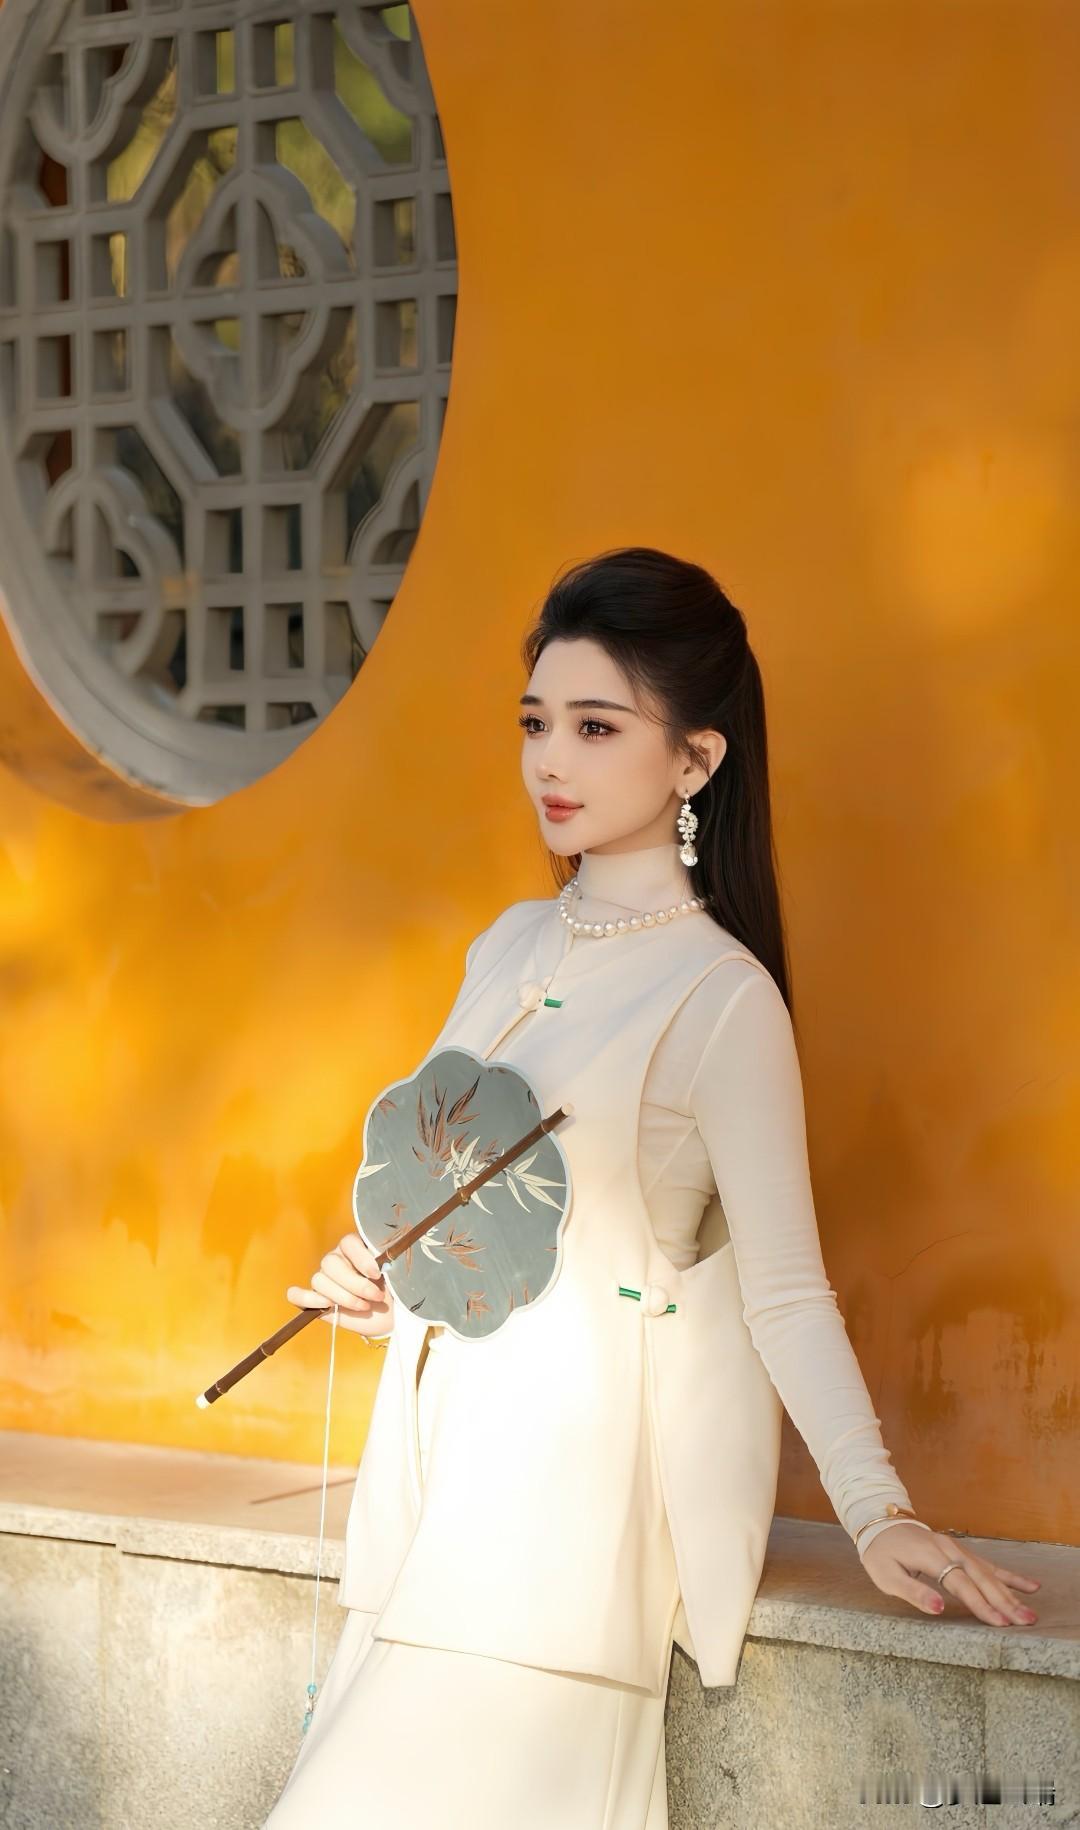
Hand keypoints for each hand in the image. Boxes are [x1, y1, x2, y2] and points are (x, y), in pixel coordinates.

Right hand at [287, 1232, 394, 1337]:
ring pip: (318, 1280)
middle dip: (355, 1284)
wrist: (392, 1315)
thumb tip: (384, 1259)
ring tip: (363, 1306)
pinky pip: (296, 1295)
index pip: (347, 1242)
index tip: (377, 1274)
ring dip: (342, 1297)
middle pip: (330, 1263)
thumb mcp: (396, 1274)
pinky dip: (306, 1299)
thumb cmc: (394, 1290)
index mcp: (355, 1248)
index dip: (361, 1258)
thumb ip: (388, 1261)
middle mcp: (337, 1260)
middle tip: (375, 1296)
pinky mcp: (315, 1300)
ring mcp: (324, 1279)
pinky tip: (325, 1305)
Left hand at [860, 1524, 1039, 1626]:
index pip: (960, 1584)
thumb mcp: (886, 1576)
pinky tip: (1030, 1585)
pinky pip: (988, 1565)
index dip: (980, 1604)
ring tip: (1030, 1612)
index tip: (999, 1622)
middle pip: (981, 1578)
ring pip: (989, 1573)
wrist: (881, 1525)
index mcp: (931, 1556)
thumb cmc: (882, 1555)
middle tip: (1026, 1621)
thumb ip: (913, 1592)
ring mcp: (958, 1549)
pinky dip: (1009, 1576)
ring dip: (1010, 1593)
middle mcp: (949, 1550)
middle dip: (1004, 1601)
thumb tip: (938, 1609)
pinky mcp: (961, 1551)